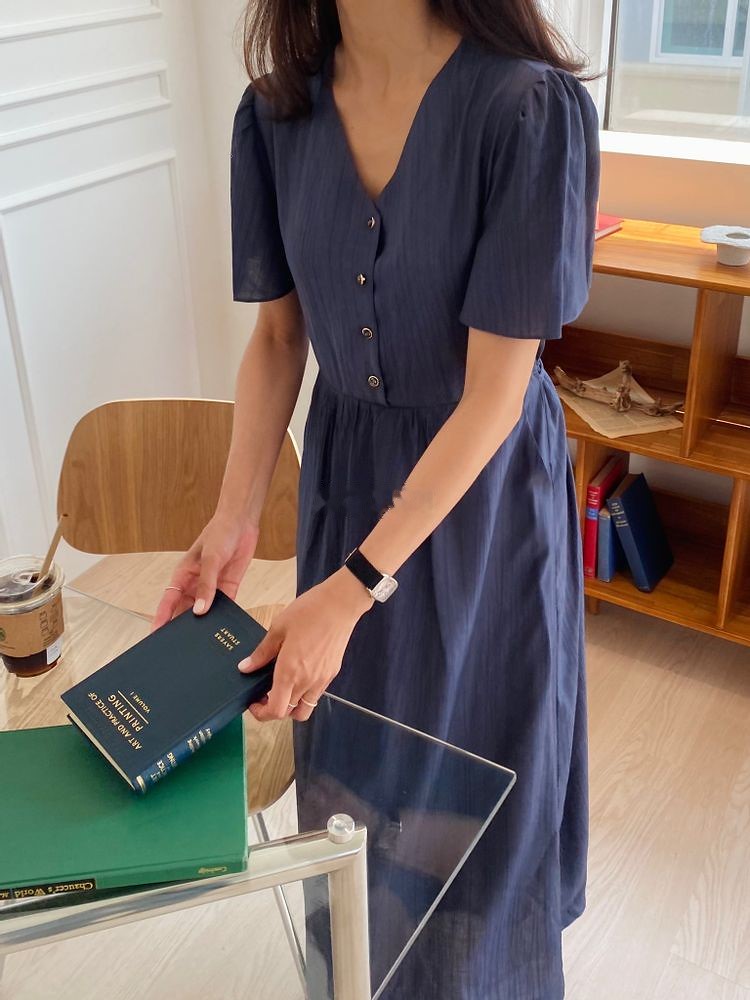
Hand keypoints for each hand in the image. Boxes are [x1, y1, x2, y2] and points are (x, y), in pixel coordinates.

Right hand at [149, 511, 259, 631]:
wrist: (241, 524)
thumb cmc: (219, 534)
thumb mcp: (211, 559)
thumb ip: (207, 585)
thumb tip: (200, 610)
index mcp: (182, 576)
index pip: (168, 602)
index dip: (161, 618)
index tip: (155, 634)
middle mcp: (195, 584)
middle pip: (185, 610)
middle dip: (182, 626)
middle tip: (181, 646)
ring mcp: (212, 588)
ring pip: (205, 612)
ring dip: (205, 623)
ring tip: (203, 642)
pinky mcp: (228, 588)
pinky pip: (224, 607)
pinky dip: (224, 616)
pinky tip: (224, 629)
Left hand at [237, 565, 373, 721]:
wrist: (340, 604)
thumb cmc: (309, 611)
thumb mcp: (278, 628)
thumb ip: (262, 652)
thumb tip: (246, 667)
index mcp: (290, 671)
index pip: (276, 710)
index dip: (261, 713)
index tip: (253, 702)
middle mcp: (307, 681)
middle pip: (289, 713)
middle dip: (273, 709)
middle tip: (263, 695)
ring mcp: (322, 679)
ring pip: (304, 709)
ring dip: (290, 706)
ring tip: (282, 688)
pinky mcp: (331, 673)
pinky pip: (316, 695)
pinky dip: (304, 694)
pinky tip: (298, 675)